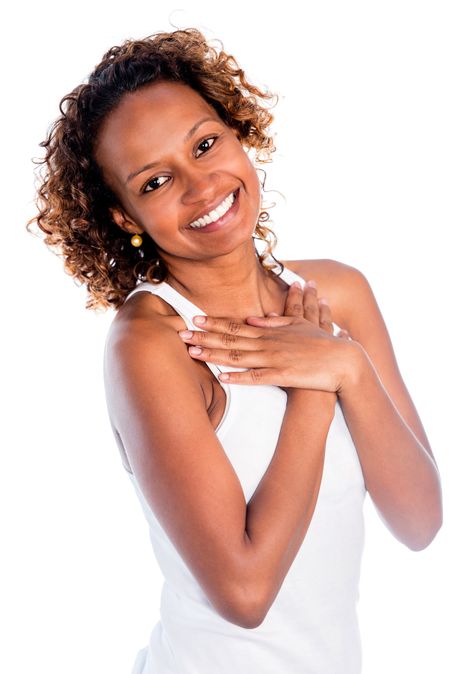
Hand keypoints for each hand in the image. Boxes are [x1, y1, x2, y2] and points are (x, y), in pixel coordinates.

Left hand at [178, 279, 356, 393]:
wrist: (344, 361)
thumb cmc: (322, 344)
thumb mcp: (300, 326)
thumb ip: (277, 320)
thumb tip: (256, 318)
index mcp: (271, 331)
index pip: (237, 326)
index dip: (215, 323)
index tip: (195, 319)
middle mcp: (269, 342)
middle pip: (231, 339)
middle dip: (205, 336)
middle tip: (181, 333)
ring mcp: (274, 358)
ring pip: (238, 356)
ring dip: (213, 354)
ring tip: (192, 352)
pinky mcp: (283, 375)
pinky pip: (256, 377)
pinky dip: (238, 377)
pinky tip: (221, 377)